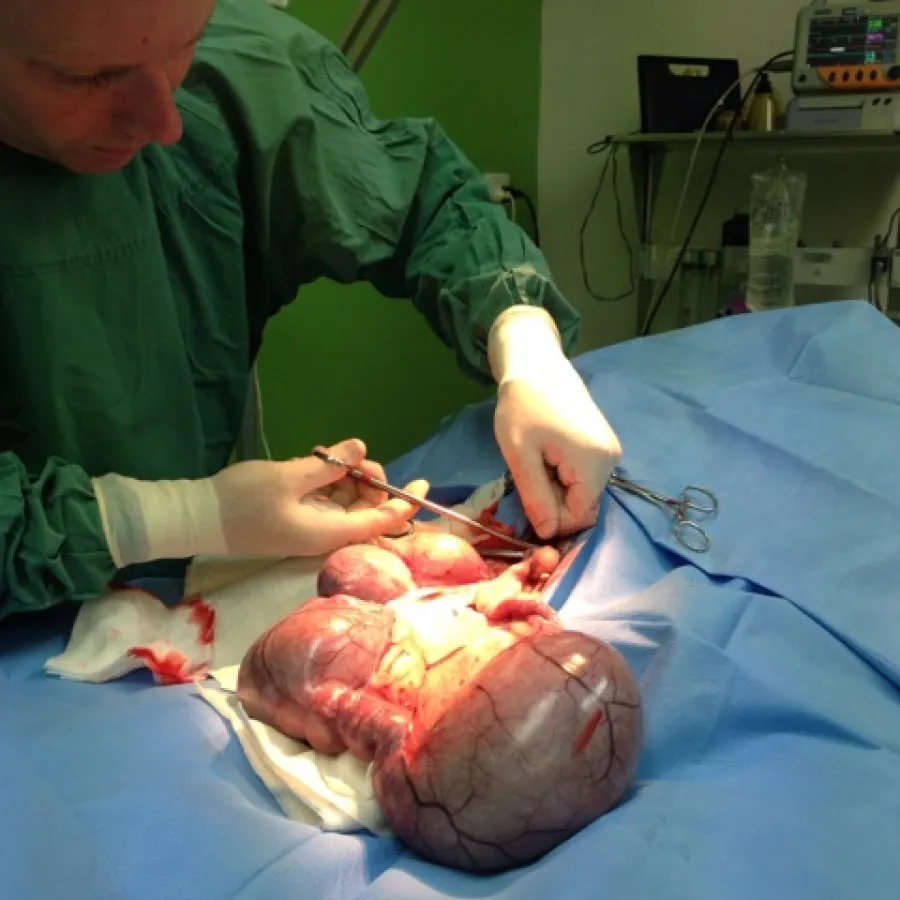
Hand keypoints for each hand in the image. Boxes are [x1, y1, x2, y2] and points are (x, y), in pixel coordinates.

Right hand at [213, 439, 428, 556]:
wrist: (197, 518)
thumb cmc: (243, 501)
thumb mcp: (287, 477)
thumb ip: (327, 465)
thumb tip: (360, 448)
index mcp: (328, 532)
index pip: (380, 521)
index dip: (405, 504)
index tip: (423, 483)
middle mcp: (325, 534)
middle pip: (366, 509)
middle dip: (368, 481)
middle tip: (351, 455)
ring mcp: (311, 526)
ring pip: (348, 502)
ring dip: (347, 478)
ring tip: (328, 454)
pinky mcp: (298, 517)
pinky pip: (328, 499)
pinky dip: (329, 480)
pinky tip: (318, 462)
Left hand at [494, 375, 620, 539]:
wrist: (536, 365)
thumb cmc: (523, 406)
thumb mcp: (520, 455)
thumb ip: (536, 497)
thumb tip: (548, 534)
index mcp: (593, 463)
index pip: (579, 517)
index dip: (551, 519)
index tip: (527, 499)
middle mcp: (611, 460)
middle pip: (584, 506)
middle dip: (554, 503)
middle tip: (529, 475)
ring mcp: (610, 451)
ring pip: (584, 494)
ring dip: (558, 489)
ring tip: (538, 461)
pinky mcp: (604, 445)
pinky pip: (586, 478)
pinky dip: (565, 477)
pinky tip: (548, 456)